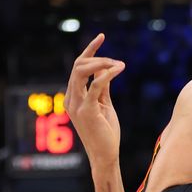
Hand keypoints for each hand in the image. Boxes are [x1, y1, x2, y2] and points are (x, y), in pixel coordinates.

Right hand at [63, 33, 125, 168]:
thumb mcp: (104, 105)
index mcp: (73, 96)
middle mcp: (71, 98)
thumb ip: (102, 89)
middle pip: (79, 66)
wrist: (105, 155)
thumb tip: (106, 71)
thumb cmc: (105, 133)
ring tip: (120, 65)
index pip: (79, 67)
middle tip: (118, 62)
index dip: (89, 50)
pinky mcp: (87, 111)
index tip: (101, 36)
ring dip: (102, 63)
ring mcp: (77, 104)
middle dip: (98, 57)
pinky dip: (107, 74)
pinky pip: (95, 85)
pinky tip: (119, 70)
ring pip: (82, 71)